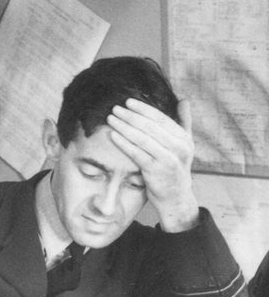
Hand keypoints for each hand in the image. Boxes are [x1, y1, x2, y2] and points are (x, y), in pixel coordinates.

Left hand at [106, 98, 198, 231]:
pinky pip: (136, 153)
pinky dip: (123, 143)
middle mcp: (179, 148)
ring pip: (142, 138)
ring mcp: (168, 160)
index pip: (162, 119)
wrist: (176, 196)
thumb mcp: (184, 144)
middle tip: (115, 108)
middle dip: (131, 116)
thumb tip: (184, 100)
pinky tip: (112, 135)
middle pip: (150, 127)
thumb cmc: (175, 166)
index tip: (128, 101)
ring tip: (111, 118)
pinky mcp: (155, 171)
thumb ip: (184, 122)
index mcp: (185, 139)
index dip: (144, 109)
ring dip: (124, 126)